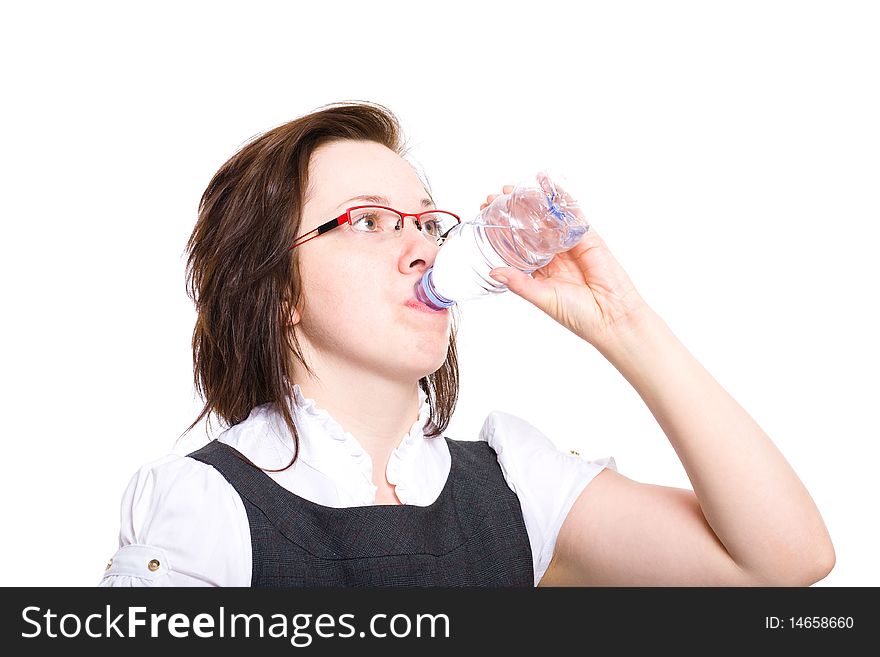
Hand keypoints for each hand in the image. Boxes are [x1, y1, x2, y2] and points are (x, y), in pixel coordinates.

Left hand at [482, 179, 649, 345]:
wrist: (611, 317)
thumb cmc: (578, 315)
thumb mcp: (542, 297)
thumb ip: (520, 283)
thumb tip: (493, 271)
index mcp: (540, 271)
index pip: (517, 245)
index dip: (502, 230)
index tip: (487, 217)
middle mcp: (554, 255)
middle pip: (530, 228)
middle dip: (513, 212)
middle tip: (495, 197)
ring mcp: (570, 244)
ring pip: (549, 218)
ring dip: (532, 202)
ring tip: (513, 189)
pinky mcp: (587, 237)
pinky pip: (572, 214)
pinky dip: (561, 198)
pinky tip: (547, 185)